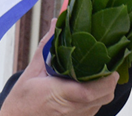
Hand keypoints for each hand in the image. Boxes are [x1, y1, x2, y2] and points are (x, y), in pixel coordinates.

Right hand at [0, 22, 118, 115]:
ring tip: (96, 71)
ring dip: (104, 86)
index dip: (105, 76)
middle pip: (105, 95)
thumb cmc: (22, 101)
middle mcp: (72, 109)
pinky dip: (97, 95)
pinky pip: (96, 107)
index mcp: (60, 94)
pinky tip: (87, 84)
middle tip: (104, 62)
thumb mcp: (32, 71)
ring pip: (103, 101)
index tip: (107, 60)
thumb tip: (57, 24)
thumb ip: (47, 47)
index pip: (90, 90)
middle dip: (109, 77)